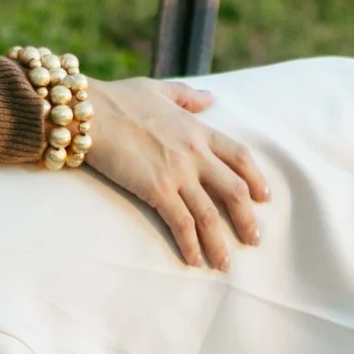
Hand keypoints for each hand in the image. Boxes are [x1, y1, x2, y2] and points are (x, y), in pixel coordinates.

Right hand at [82, 81, 271, 270]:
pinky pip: (181, 223)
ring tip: (225, 265)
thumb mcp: (159, 89)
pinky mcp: (157, 189)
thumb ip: (187, 96)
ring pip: (210, 215)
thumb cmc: (118, 99)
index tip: (263, 197)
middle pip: (234, 191)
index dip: (256, 178)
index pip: (240, 156)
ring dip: (220, 243)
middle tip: (254, 240)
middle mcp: (195, 153)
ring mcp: (178, 173)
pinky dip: (191, 245)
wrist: (90, 112)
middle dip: (247, 219)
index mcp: (198, 129)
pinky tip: (194, 261)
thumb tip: (210, 97)